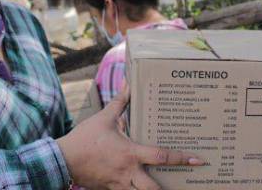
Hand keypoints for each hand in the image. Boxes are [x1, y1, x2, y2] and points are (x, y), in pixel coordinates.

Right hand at [57, 86, 203, 189]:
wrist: (63, 161)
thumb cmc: (85, 139)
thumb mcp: (104, 118)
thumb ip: (120, 102)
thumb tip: (129, 82)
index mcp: (130, 153)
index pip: (162, 157)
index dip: (182, 158)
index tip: (198, 160)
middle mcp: (129, 172)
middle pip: (155, 189)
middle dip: (169, 189)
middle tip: (184, 184)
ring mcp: (120, 184)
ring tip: (166, 187)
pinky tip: (140, 186)